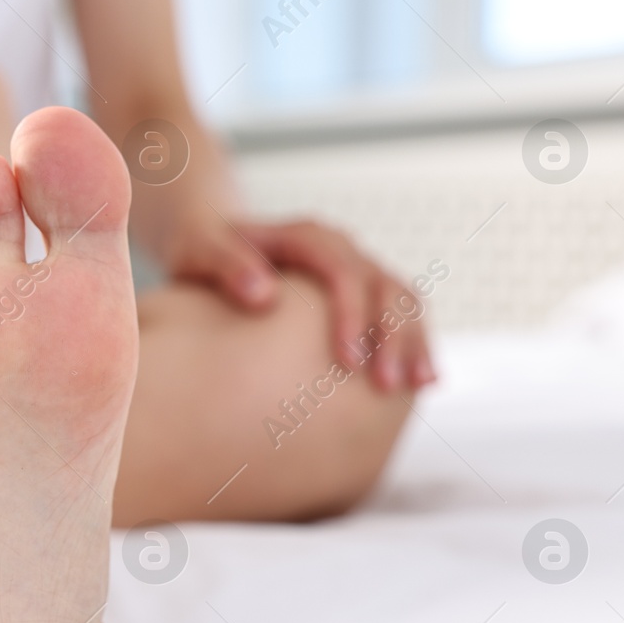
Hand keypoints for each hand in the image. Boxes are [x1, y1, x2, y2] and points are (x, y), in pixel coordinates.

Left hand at [164, 211, 435, 390]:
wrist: (216, 242)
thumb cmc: (203, 250)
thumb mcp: (200, 250)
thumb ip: (226, 265)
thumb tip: (263, 295)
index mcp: (307, 236)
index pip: (343, 271)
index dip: (352, 314)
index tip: (349, 361)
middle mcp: (341, 248)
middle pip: (384, 285)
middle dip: (392, 335)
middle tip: (384, 386)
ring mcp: (357, 267)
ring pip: (403, 298)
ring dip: (413, 340)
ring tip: (417, 386)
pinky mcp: (362, 292)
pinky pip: (402, 312)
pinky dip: (416, 342)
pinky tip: (423, 381)